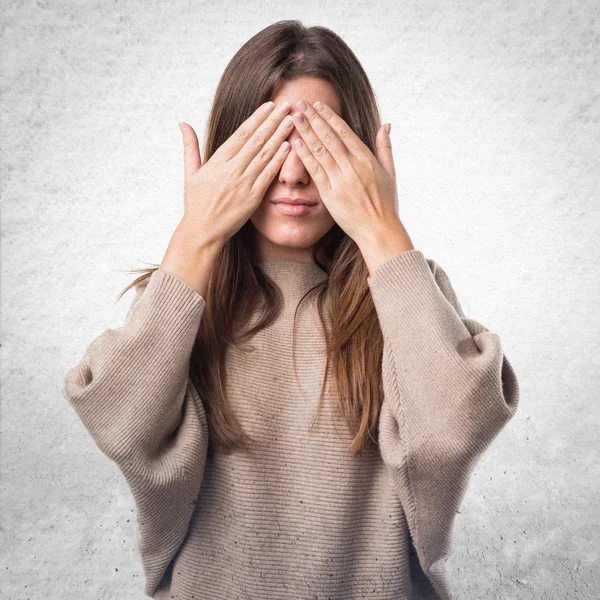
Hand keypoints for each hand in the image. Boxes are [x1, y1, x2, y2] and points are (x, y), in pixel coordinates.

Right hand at [177, 100, 293, 246]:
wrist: (202, 231)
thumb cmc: (196, 203)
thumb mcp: (190, 173)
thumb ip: (190, 146)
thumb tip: (182, 123)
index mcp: (218, 161)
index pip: (242, 133)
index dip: (257, 118)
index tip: (269, 105)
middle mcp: (232, 169)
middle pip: (257, 140)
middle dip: (274, 121)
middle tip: (288, 105)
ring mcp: (243, 183)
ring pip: (265, 154)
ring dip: (280, 136)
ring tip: (293, 121)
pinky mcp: (252, 197)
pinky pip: (268, 175)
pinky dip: (278, 161)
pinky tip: (289, 148)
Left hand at [290, 100, 403, 247]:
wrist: (378, 230)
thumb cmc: (385, 204)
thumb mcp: (390, 173)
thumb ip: (385, 148)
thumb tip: (386, 124)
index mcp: (366, 159)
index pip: (344, 132)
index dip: (330, 117)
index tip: (318, 105)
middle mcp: (352, 166)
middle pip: (329, 137)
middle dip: (313, 118)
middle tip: (299, 103)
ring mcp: (340, 179)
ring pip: (320, 150)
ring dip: (305, 131)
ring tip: (293, 117)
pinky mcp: (330, 193)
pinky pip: (315, 170)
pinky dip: (304, 155)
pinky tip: (295, 142)